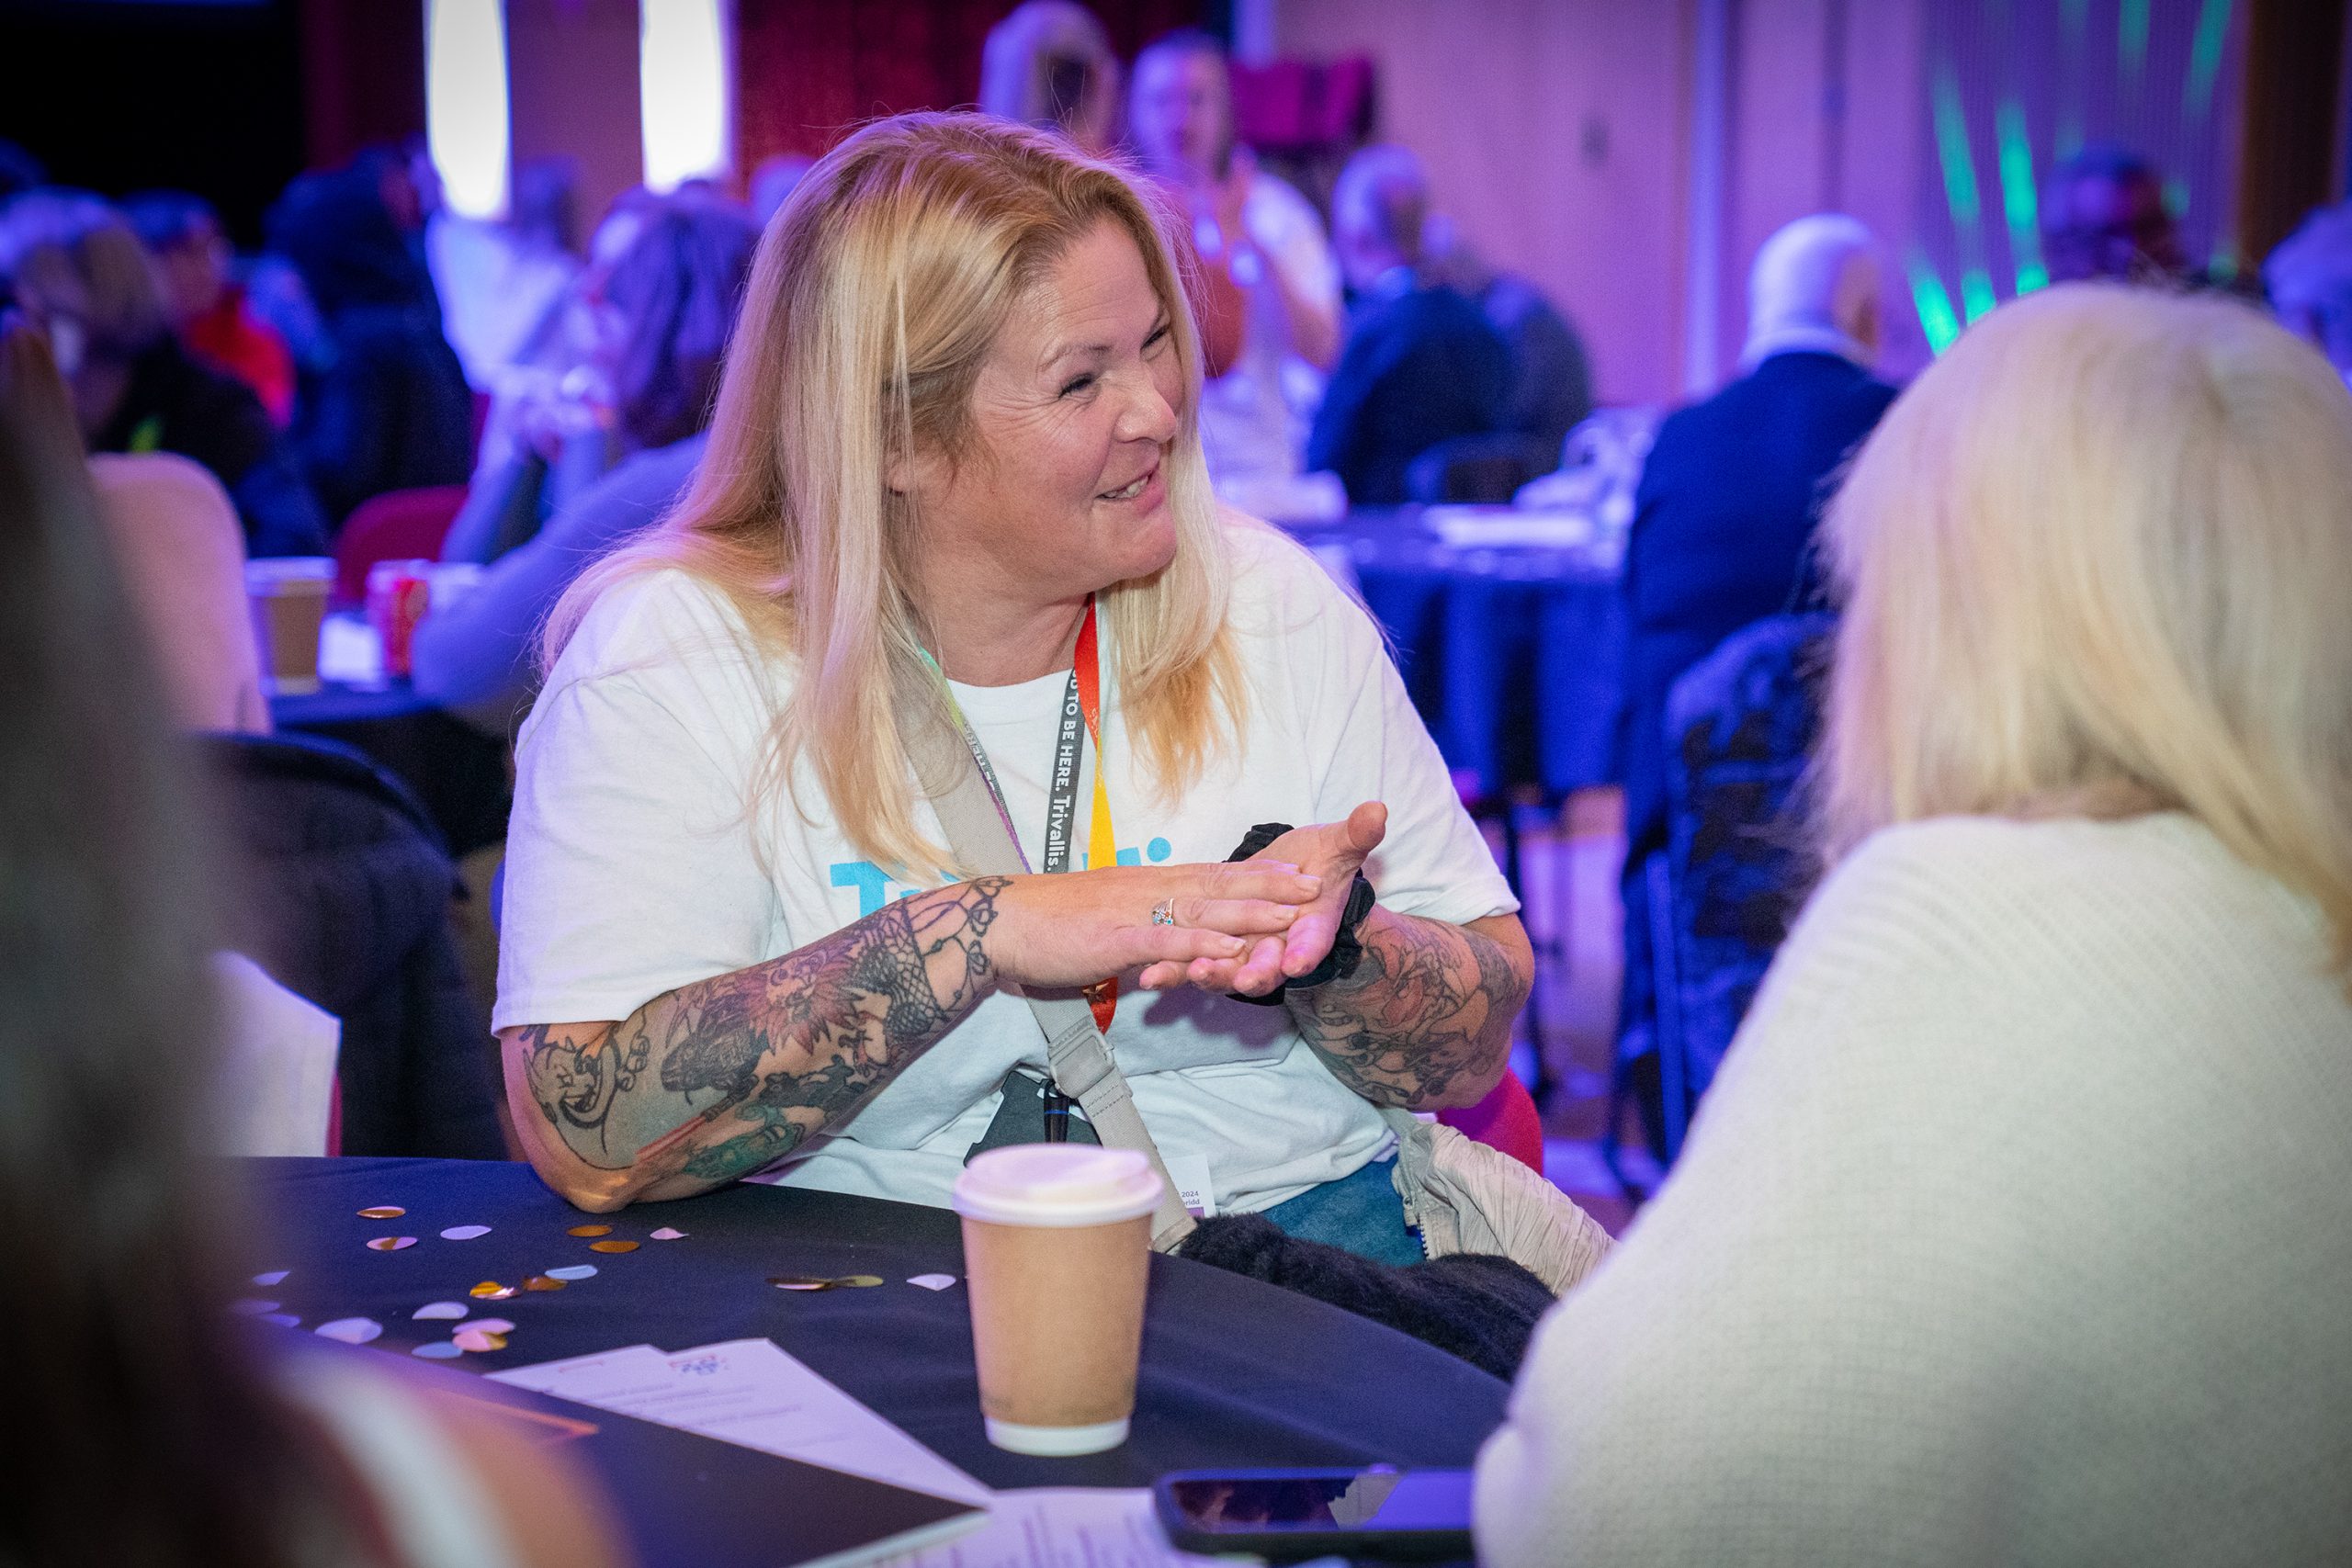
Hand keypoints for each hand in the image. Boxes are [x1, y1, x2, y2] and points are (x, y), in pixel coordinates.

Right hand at [984, 860, 1320, 990]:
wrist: (1003, 921)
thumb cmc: (1050, 922)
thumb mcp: (1106, 914)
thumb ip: (1140, 921)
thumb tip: (1163, 932)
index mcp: (1147, 883)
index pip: (1210, 872)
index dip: (1254, 871)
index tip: (1294, 868)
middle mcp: (1148, 889)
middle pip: (1218, 884)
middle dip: (1269, 885)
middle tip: (1314, 884)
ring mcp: (1134, 913)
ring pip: (1201, 910)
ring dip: (1249, 913)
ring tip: (1292, 915)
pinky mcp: (1117, 939)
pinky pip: (1166, 942)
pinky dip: (1201, 946)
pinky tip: (1231, 951)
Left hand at [1138, 802, 1387, 995]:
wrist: (1288, 881)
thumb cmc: (1316, 864)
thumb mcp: (1337, 846)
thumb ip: (1356, 835)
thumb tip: (1379, 809)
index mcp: (1311, 925)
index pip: (1312, 941)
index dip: (1305, 951)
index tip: (1298, 961)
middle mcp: (1279, 947)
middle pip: (1269, 967)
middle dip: (1255, 973)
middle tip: (1245, 979)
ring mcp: (1245, 954)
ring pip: (1229, 972)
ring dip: (1210, 975)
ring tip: (1192, 973)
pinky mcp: (1214, 952)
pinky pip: (1193, 965)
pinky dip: (1172, 971)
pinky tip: (1148, 976)